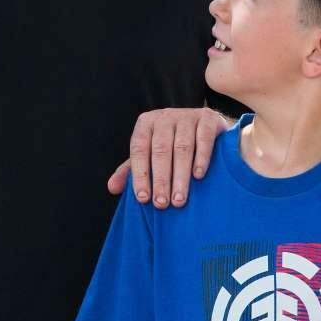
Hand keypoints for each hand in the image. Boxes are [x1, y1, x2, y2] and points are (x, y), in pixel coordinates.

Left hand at [105, 107, 228, 207]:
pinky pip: (204, 138)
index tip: (143, 198)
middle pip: (160, 150)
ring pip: (182, 147)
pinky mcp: (208, 118)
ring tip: (179, 199)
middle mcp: (164, 117)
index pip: (139, 149)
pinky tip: (198, 176)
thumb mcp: (149, 154)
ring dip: (180, 176)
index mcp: (146, 124)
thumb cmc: (171, 144)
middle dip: (161, 180)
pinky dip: (201, 158)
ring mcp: (187, 116)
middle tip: (162, 204)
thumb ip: (130, 171)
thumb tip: (112, 188)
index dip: (140, 175)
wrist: (205, 125)